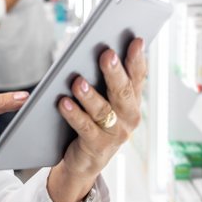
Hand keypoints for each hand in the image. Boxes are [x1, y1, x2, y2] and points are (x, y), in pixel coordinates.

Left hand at [58, 38, 145, 177]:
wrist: (85, 161)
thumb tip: (96, 51)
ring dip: (90, 95)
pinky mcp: (97, 146)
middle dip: (115, 72)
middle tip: (107, 54)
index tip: (136, 40)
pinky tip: (63, 103)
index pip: (137, 76)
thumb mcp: (103, 100)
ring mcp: (115, 133)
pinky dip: (74, 114)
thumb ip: (103, 79)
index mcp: (132, 100)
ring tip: (78, 82)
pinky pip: (85, 128)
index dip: (137, 59)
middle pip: (123, 91)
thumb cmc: (93, 121)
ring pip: (103, 111)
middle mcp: (129, 116)